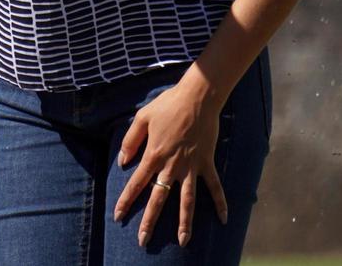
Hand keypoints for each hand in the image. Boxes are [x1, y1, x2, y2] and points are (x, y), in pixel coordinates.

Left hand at [113, 78, 228, 246]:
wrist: (197, 98)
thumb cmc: (168, 105)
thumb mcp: (142, 118)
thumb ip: (131, 140)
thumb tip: (123, 162)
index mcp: (154, 155)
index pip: (137, 183)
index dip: (126, 201)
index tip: (118, 216)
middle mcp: (171, 165)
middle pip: (159, 198)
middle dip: (149, 221)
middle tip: (143, 241)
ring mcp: (191, 166)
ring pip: (187, 200)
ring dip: (184, 222)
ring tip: (183, 242)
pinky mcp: (206, 163)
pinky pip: (214, 187)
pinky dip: (220, 202)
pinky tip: (223, 220)